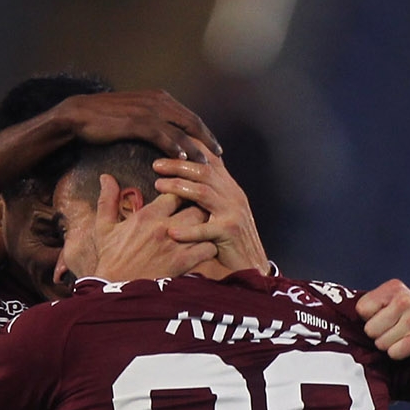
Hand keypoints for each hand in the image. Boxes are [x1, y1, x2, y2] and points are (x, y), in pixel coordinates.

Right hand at [58, 91, 221, 160]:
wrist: (79, 114)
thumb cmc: (105, 117)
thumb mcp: (135, 113)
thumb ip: (153, 120)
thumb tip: (166, 133)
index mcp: (159, 98)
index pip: (189, 115)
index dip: (204, 132)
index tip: (214, 146)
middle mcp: (158, 101)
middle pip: (191, 121)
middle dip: (207, 140)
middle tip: (220, 157)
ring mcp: (148, 110)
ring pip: (179, 131)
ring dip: (194, 149)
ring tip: (205, 165)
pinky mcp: (136, 122)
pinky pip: (161, 136)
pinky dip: (173, 147)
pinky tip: (181, 160)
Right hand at [88, 175, 216, 283]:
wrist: (115, 289)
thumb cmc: (111, 258)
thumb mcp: (104, 227)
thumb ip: (107, 199)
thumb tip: (105, 176)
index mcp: (147, 215)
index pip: (176, 191)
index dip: (183, 191)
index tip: (185, 196)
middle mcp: (164, 227)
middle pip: (196, 205)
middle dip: (201, 206)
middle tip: (203, 211)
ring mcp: (176, 246)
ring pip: (206, 225)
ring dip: (208, 225)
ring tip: (208, 227)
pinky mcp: (183, 263)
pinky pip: (208, 248)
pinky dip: (211, 246)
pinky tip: (207, 247)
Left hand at [153, 154, 269, 272]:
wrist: (252, 264)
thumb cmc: (231, 239)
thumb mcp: (223, 210)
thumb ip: (210, 193)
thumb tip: (187, 176)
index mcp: (230, 188)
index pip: (211, 160)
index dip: (191, 149)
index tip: (168, 145)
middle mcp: (233, 195)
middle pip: (204, 171)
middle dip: (178, 165)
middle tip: (156, 165)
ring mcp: (233, 212)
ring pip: (203, 192)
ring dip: (178, 187)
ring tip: (158, 185)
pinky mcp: (230, 232)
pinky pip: (206, 230)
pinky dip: (188, 231)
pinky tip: (172, 232)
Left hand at [358, 279, 409, 359]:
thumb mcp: (393, 303)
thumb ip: (372, 307)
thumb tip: (346, 323)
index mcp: (393, 288)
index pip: (362, 309)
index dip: (370, 319)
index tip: (384, 319)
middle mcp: (403, 300)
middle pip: (369, 329)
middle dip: (379, 335)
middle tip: (395, 330)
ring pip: (381, 343)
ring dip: (390, 345)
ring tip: (403, 337)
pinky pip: (394, 352)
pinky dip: (399, 353)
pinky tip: (409, 345)